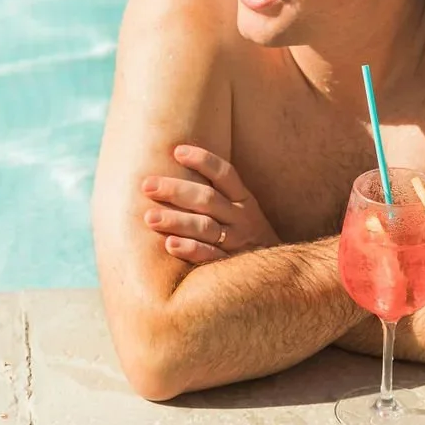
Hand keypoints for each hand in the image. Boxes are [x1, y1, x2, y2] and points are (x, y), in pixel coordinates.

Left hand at [141, 145, 281, 264]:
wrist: (278, 272)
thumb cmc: (246, 234)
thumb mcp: (240, 209)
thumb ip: (215, 193)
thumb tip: (175, 166)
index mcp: (243, 199)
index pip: (225, 174)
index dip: (203, 160)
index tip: (177, 151)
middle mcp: (241, 218)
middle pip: (208, 199)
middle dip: (176, 190)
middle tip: (147, 186)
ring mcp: (237, 242)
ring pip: (205, 227)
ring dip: (176, 221)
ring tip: (149, 217)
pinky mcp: (230, 266)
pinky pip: (210, 257)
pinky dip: (190, 250)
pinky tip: (170, 245)